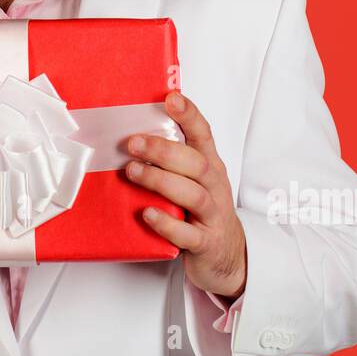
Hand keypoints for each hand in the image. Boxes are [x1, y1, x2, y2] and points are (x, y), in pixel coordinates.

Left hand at [125, 90, 247, 300]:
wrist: (228, 257)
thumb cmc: (201, 211)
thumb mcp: (193, 181)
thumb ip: (171, 160)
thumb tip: (128, 134)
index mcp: (210, 166)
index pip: (203, 134)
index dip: (189, 115)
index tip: (171, 98)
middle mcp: (214, 187)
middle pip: (195, 163)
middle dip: (163, 150)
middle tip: (133, 143)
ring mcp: (212, 216)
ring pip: (192, 194)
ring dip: (160, 180)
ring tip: (132, 172)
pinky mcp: (205, 243)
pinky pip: (188, 234)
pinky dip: (167, 224)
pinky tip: (147, 214)